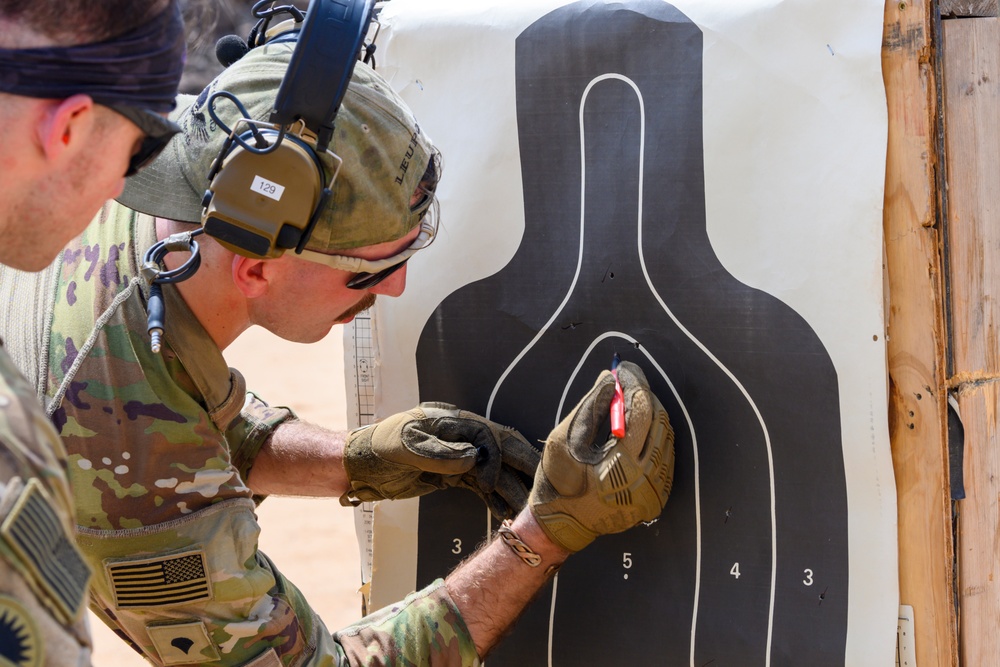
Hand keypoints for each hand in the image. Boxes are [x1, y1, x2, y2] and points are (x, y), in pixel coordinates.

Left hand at [341, 402, 539, 517]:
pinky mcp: (452, 474)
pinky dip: (495, 498)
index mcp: (449, 421)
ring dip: (511, 488)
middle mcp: (459, 435)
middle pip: (500, 448)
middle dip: (523, 467)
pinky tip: (508, 512)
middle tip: (545, 486)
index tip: (489, 485)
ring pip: (494, 470)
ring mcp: (457, 455)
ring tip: (529, 509)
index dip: (494, 460)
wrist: (356, 465)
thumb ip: (439, 453)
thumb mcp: (404, 449)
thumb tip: (473, 458)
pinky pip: (481, 485)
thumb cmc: (376, 451)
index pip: (486, 437)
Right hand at [528, 361, 674, 551]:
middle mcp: (646, 480)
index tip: (623, 369)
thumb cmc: (558, 482)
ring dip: (650, 416)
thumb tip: (611, 378)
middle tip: (626, 384)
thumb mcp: (566, 440)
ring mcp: (655, 492)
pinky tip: (636, 431)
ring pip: (666, 439)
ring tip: (628, 406)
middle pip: (660, 422)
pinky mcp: (657, 498)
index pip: (642, 412)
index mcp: (623, 465)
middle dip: (644, 397)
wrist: (563, 525)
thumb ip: (592, 407)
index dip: (634, 384)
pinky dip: (654, 438)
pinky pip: (665, 458)